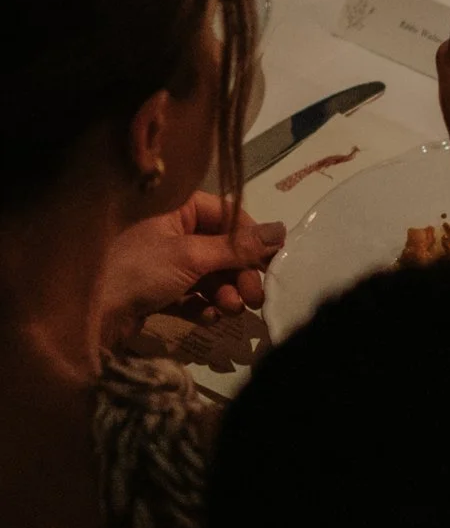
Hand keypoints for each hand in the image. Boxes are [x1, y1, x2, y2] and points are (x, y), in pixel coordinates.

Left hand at [100, 190, 285, 332]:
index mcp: (173, 210)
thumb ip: (238, 246)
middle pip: (221, 248)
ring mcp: (162, 263)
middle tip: (255, 297)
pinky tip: (208, 318)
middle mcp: (169, 232)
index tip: (272, 260)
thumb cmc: (138, 271)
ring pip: (209, 274)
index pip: (225, 214)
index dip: (250, 237)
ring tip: (230, 310)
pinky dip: (204, 306)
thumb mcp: (192, 256)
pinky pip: (192, 295)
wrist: (89, 316)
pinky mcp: (157, 293)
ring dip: (225, 292)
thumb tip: (282, 230)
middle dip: (240, 273)